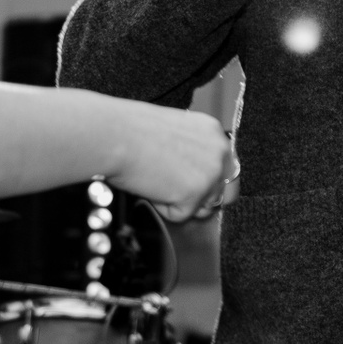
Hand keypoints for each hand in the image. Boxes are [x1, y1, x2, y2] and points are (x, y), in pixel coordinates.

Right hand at [108, 102, 234, 221]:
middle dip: (205, 199)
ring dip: (182, 202)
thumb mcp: (175, 130)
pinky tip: (150, 186)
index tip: (190, 181)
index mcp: (214, 132)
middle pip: (226, 192)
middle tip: (178, 193)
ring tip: (157, 181)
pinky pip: (181, 215)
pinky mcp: (194, 195)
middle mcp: (220, 152)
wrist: (116, 135)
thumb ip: (193, 150)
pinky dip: (162, 207)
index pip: (226, 167)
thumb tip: (193, 174)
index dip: (208, 180)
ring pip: (204, 206)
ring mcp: (210, 175)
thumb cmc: (133, 128)